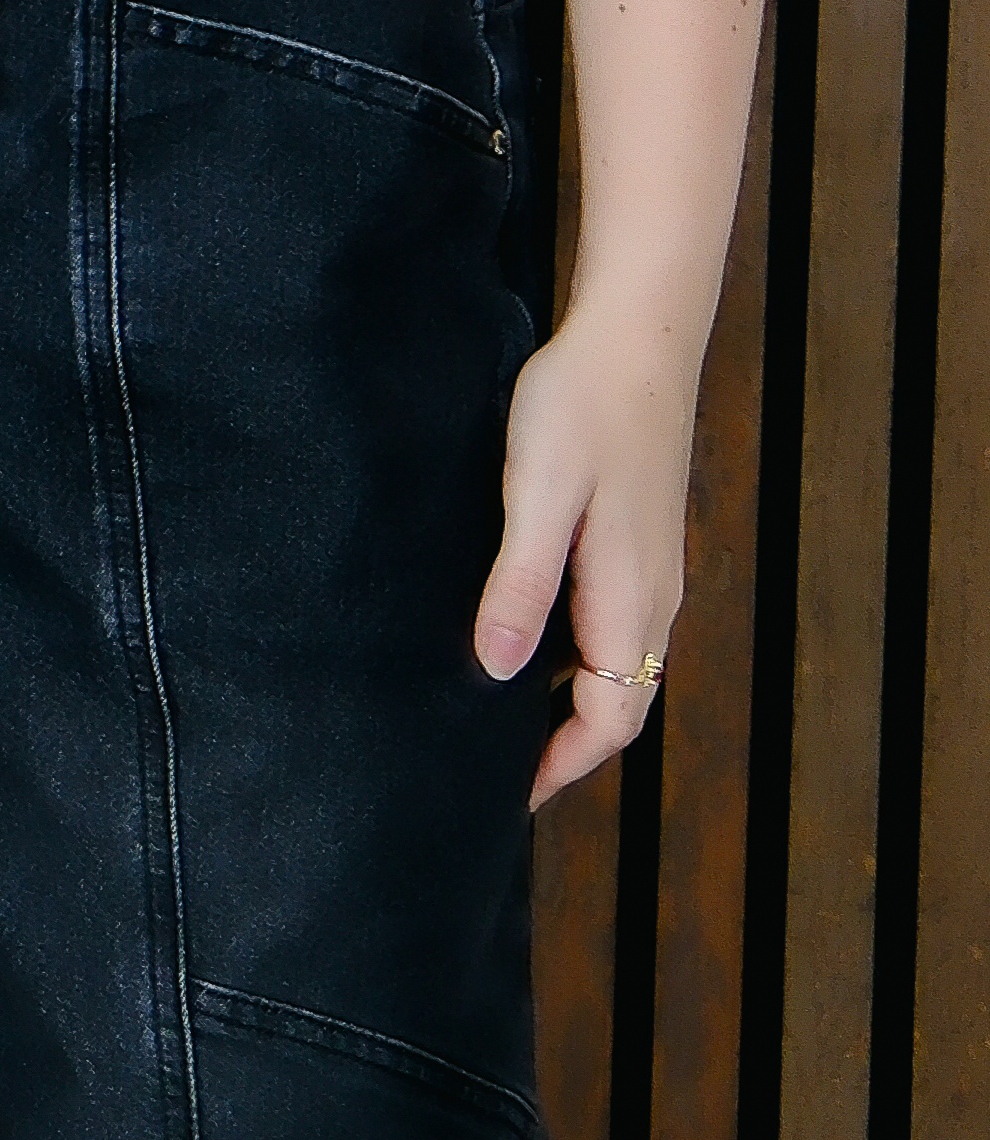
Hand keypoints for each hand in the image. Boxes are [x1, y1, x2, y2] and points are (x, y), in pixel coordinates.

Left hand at [477, 299, 702, 809]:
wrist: (633, 339)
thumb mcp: (537, 496)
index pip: (611, 720)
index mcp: (632, 600)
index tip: (505, 800)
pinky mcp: (634, 543)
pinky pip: (606, 625)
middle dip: (561, 747)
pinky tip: (511, 635)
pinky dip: (567, 653)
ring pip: (612, 665)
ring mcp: (649, 572)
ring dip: (562, 701)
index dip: (561, 767)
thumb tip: (499, 670)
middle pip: (616, 703)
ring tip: (488, 716)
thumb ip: (521, 583)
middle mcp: (652, 600)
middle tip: (488, 771)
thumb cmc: (579, 410)